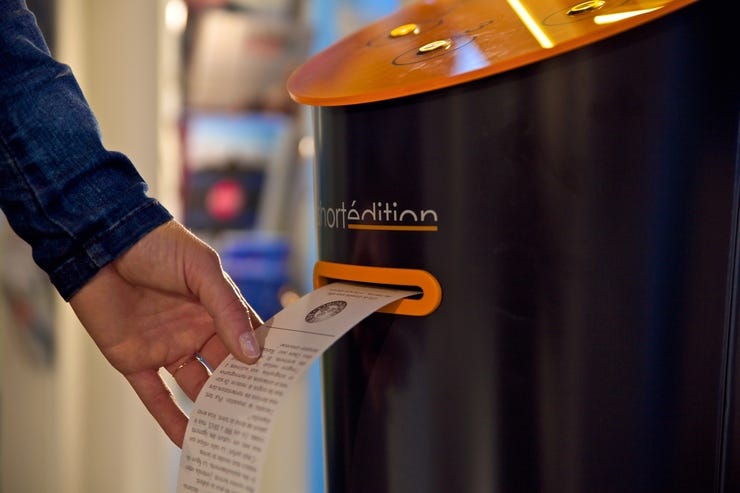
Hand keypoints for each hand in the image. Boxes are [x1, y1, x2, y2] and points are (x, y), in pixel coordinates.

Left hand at [69, 220, 261, 446]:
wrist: (98, 242)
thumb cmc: (156, 245)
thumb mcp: (202, 270)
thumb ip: (227, 310)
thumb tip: (253, 353)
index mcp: (215, 306)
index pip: (247, 337)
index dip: (264, 356)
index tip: (281, 379)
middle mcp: (194, 329)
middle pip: (225, 367)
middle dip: (242, 388)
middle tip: (260, 413)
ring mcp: (166, 346)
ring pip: (195, 386)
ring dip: (212, 408)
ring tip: (232, 431)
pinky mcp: (135, 360)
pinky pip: (155, 395)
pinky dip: (171, 418)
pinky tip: (189, 439)